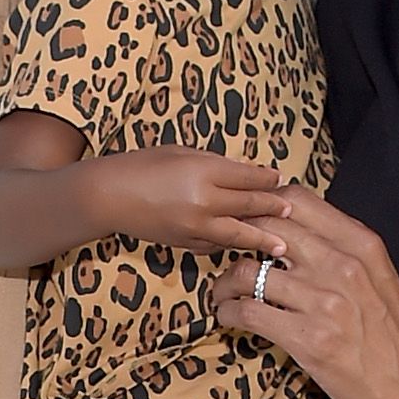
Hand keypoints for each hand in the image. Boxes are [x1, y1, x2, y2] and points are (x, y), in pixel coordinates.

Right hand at [94, 149, 296, 252]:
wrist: (108, 197)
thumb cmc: (142, 165)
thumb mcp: (181, 152)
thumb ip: (213, 164)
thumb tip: (243, 174)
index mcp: (203, 172)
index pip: (246, 176)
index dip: (267, 178)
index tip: (280, 178)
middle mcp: (203, 201)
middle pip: (248, 204)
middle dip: (272, 207)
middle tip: (290, 210)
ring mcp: (195, 227)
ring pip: (238, 234)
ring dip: (261, 237)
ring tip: (281, 246)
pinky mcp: (185, 243)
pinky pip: (215, 245)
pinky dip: (230, 244)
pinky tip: (243, 246)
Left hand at [212, 187, 398, 398]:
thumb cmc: (395, 339)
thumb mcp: (380, 279)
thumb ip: (344, 252)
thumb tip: (296, 232)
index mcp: (362, 244)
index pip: (297, 199)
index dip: (261, 205)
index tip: (248, 222)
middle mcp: (342, 265)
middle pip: (264, 229)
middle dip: (234, 239)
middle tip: (223, 254)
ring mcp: (325, 302)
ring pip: (247, 272)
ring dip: (225, 283)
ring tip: (223, 294)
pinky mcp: (307, 339)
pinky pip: (248, 312)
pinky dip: (229, 312)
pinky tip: (230, 317)